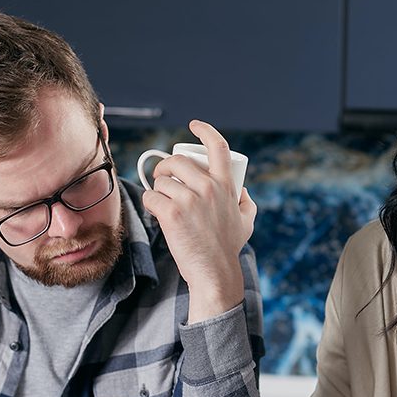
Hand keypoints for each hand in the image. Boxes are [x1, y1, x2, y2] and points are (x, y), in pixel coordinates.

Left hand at [141, 119, 256, 321]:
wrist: (214, 271)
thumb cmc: (228, 247)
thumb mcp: (246, 221)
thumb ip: (246, 202)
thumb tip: (242, 190)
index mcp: (226, 185)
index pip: (218, 146)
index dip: (204, 130)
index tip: (194, 126)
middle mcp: (208, 188)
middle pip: (177, 161)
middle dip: (165, 166)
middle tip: (162, 177)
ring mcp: (189, 200)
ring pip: (161, 180)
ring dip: (157, 189)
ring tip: (162, 202)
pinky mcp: (172, 214)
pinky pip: (151, 197)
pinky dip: (150, 203)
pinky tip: (156, 212)